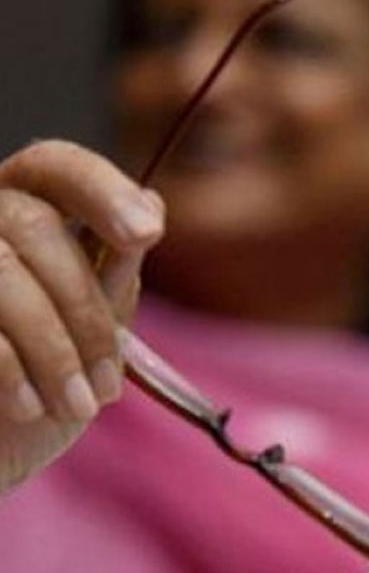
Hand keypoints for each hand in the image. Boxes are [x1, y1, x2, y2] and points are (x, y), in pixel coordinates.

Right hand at [0, 140, 162, 491]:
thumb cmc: (39, 394)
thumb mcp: (93, 331)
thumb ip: (113, 269)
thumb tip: (151, 205)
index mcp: (16, 211)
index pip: (54, 165)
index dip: (102, 188)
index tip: (147, 234)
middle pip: (32, 225)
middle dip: (84, 311)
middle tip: (108, 385)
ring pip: (2, 274)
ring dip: (54, 350)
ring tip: (80, 404)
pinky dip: (12, 368)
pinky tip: (29, 407)